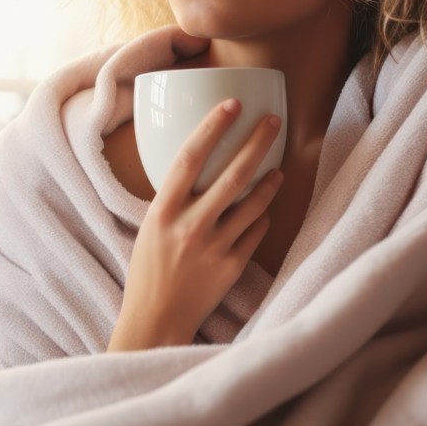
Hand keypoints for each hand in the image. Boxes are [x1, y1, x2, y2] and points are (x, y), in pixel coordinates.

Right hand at [108, 98, 283, 350]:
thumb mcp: (150, 227)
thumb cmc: (148, 271)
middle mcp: (189, 227)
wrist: (155, 321)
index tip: (232, 104)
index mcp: (163, 212)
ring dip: (270, 181)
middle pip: (233, 175)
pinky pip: (255, 232)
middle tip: (274, 121)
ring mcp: (214, 248)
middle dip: (257, 143)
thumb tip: (198, 165)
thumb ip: (173, 199)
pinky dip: (261, 217)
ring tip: (278, 168)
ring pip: (253, 203)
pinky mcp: (232, 268)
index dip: (212, 128)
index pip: (189, 158)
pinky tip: (263, 209)